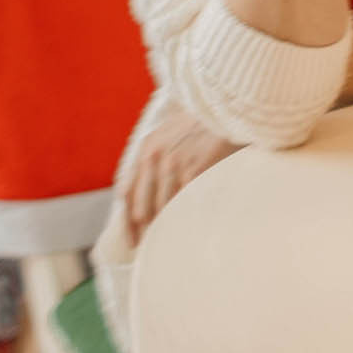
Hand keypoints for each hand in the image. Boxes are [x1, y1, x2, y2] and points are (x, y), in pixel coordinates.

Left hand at [125, 108, 241, 242]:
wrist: (225, 105)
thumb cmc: (203, 121)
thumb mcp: (171, 132)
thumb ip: (158, 157)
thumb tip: (152, 189)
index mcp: (146, 148)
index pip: (127, 191)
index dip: (126, 219)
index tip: (132, 237)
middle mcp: (154, 157)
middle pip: (141, 205)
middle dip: (142, 230)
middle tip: (146, 248)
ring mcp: (174, 163)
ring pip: (162, 207)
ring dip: (163, 227)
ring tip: (167, 242)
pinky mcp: (195, 167)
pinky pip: (185, 200)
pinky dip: (185, 216)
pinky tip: (188, 228)